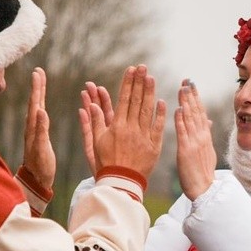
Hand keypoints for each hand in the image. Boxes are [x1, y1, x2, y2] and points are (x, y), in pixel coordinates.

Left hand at [22, 67, 55, 189]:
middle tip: (39, 71)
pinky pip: (39, 116)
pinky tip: (42, 106)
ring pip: (37, 108)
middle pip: (36, 102)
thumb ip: (42, 130)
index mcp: (33, 128)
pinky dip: (41, 106)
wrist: (36, 181)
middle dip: (38, 86)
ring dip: (39, 94)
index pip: (36, 103)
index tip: (38, 72)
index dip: (38, 88)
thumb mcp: (42, 149)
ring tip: (40, 82)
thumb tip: (41, 111)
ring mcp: (34, 132)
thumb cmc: (40, 167)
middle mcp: (32, 127)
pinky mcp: (38, 136)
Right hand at [79, 65, 165, 179]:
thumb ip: (94, 122)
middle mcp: (131, 129)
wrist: (120, 183)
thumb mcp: (95, 143)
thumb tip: (89, 105)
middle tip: (143, 67)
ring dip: (149, 93)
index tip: (131, 69)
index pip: (123, 99)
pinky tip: (161, 101)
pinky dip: (160, 114)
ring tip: (150, 77)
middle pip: (136, 101)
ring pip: (147, 110)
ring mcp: (144, 137)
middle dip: (139, 82)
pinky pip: (158, 128)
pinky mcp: (154, 147)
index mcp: (117, 126)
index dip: (127, 83)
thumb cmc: (105, 163)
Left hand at [175, 78, 216, 198]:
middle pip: (196, 111)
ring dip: (186, 102)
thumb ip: (206, 134)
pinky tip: (178, 109)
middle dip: (191, 95)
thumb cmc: (202, 172)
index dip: (196, 97)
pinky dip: (180, 120)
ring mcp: (194, 142)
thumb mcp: (207, 151)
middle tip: (187, 80)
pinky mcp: (186, 150)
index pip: (200, 112)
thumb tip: (207, 120)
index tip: (191, 84)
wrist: (204, 189)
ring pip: (190, 118)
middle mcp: (201, 136)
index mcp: (204, 136)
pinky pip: (183, 133)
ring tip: (182, 88)